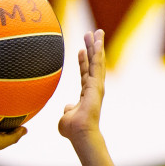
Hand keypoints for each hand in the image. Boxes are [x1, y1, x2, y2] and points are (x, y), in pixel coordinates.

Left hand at [57, 29, 105, 143]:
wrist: (80, 133)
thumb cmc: (73, 129)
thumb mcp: (67, 116)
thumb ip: (68, 110)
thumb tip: (67, 108)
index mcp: (86, 94)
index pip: (85, 74)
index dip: (83, 61)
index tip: (80, 50)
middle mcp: (93, 88)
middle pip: (93, 64)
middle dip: (93, 48)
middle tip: (92, 34)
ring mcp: (97, 86)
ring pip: (97, 61)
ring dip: (97, 46)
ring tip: (97, 32)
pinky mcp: (97, 84)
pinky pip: (97, 64)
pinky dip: (97, 51)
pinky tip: (97, 40)